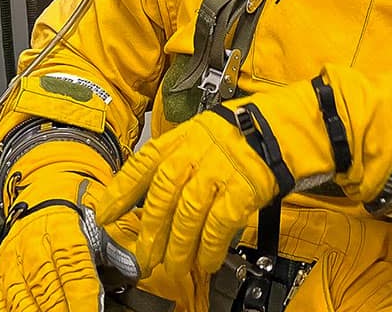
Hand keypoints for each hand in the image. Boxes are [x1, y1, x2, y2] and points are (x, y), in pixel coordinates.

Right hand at [0, 141, 141, 311]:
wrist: (47, 186)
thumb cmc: (79, 204)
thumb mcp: (107, 214)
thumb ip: (122, 242)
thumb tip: (135, 268)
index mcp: (63, 230)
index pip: (75, 272)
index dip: (84, 300)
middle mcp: (33, 246)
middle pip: (48, 292)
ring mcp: (13, 262)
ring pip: (23, 301)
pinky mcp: (0, 274)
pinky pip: (3, 302)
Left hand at [93, 111, 275, 284]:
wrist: (289, 125)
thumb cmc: (250, 129)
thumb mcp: (207, 130)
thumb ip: (181, 156)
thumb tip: (154, 191)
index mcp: (185, 135)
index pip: (144, 163)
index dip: (120, 191)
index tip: (102, 214)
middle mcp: (197, 151)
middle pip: (162, 194)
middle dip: (150, 230)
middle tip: (143, 257)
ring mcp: (220, 169)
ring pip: (188, 213)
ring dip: (178, 246)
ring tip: (173, 266)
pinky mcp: (244, 188)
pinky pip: (219, 223)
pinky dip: (209, 246)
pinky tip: (205, 261)